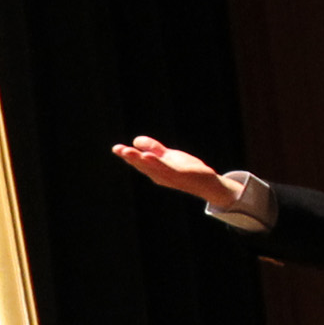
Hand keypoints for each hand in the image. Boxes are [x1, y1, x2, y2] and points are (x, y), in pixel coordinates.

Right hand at [111, 134, 238, 205]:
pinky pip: (166, 168)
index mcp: (154, 170)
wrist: (207, 184)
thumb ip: (154, 148)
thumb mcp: (168, 156)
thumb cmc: (187, 170)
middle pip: (142, 165)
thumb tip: (136, 141)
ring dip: (139, 159)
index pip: (138, 162)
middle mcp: (158, 175)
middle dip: (130, 157)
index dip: (127, 155)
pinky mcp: (180, 174)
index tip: (116, 148)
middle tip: (117, 149)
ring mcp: (169, 176)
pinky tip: (148, 156)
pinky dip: (156, 163)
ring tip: (129, 151)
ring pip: (151, 166)